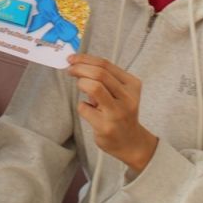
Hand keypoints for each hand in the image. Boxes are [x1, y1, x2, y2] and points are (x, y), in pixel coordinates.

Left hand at [68, 53, 158, 173]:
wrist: (131, 143)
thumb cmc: (121, 113)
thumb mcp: (120, 92)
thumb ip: (104, 78)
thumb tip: (78, 64)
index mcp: (132, 85)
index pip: (106, 64)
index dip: (85, 59)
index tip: (72, 59)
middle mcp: (127, 98)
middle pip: (99, 73)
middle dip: (80, 68)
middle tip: (70, 69)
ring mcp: (117, 113)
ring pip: (94, 87)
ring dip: (81, 83)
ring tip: (81, 87)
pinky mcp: (105, 126)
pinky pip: (84, 108)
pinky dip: (82, 106)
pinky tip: (89, 111)